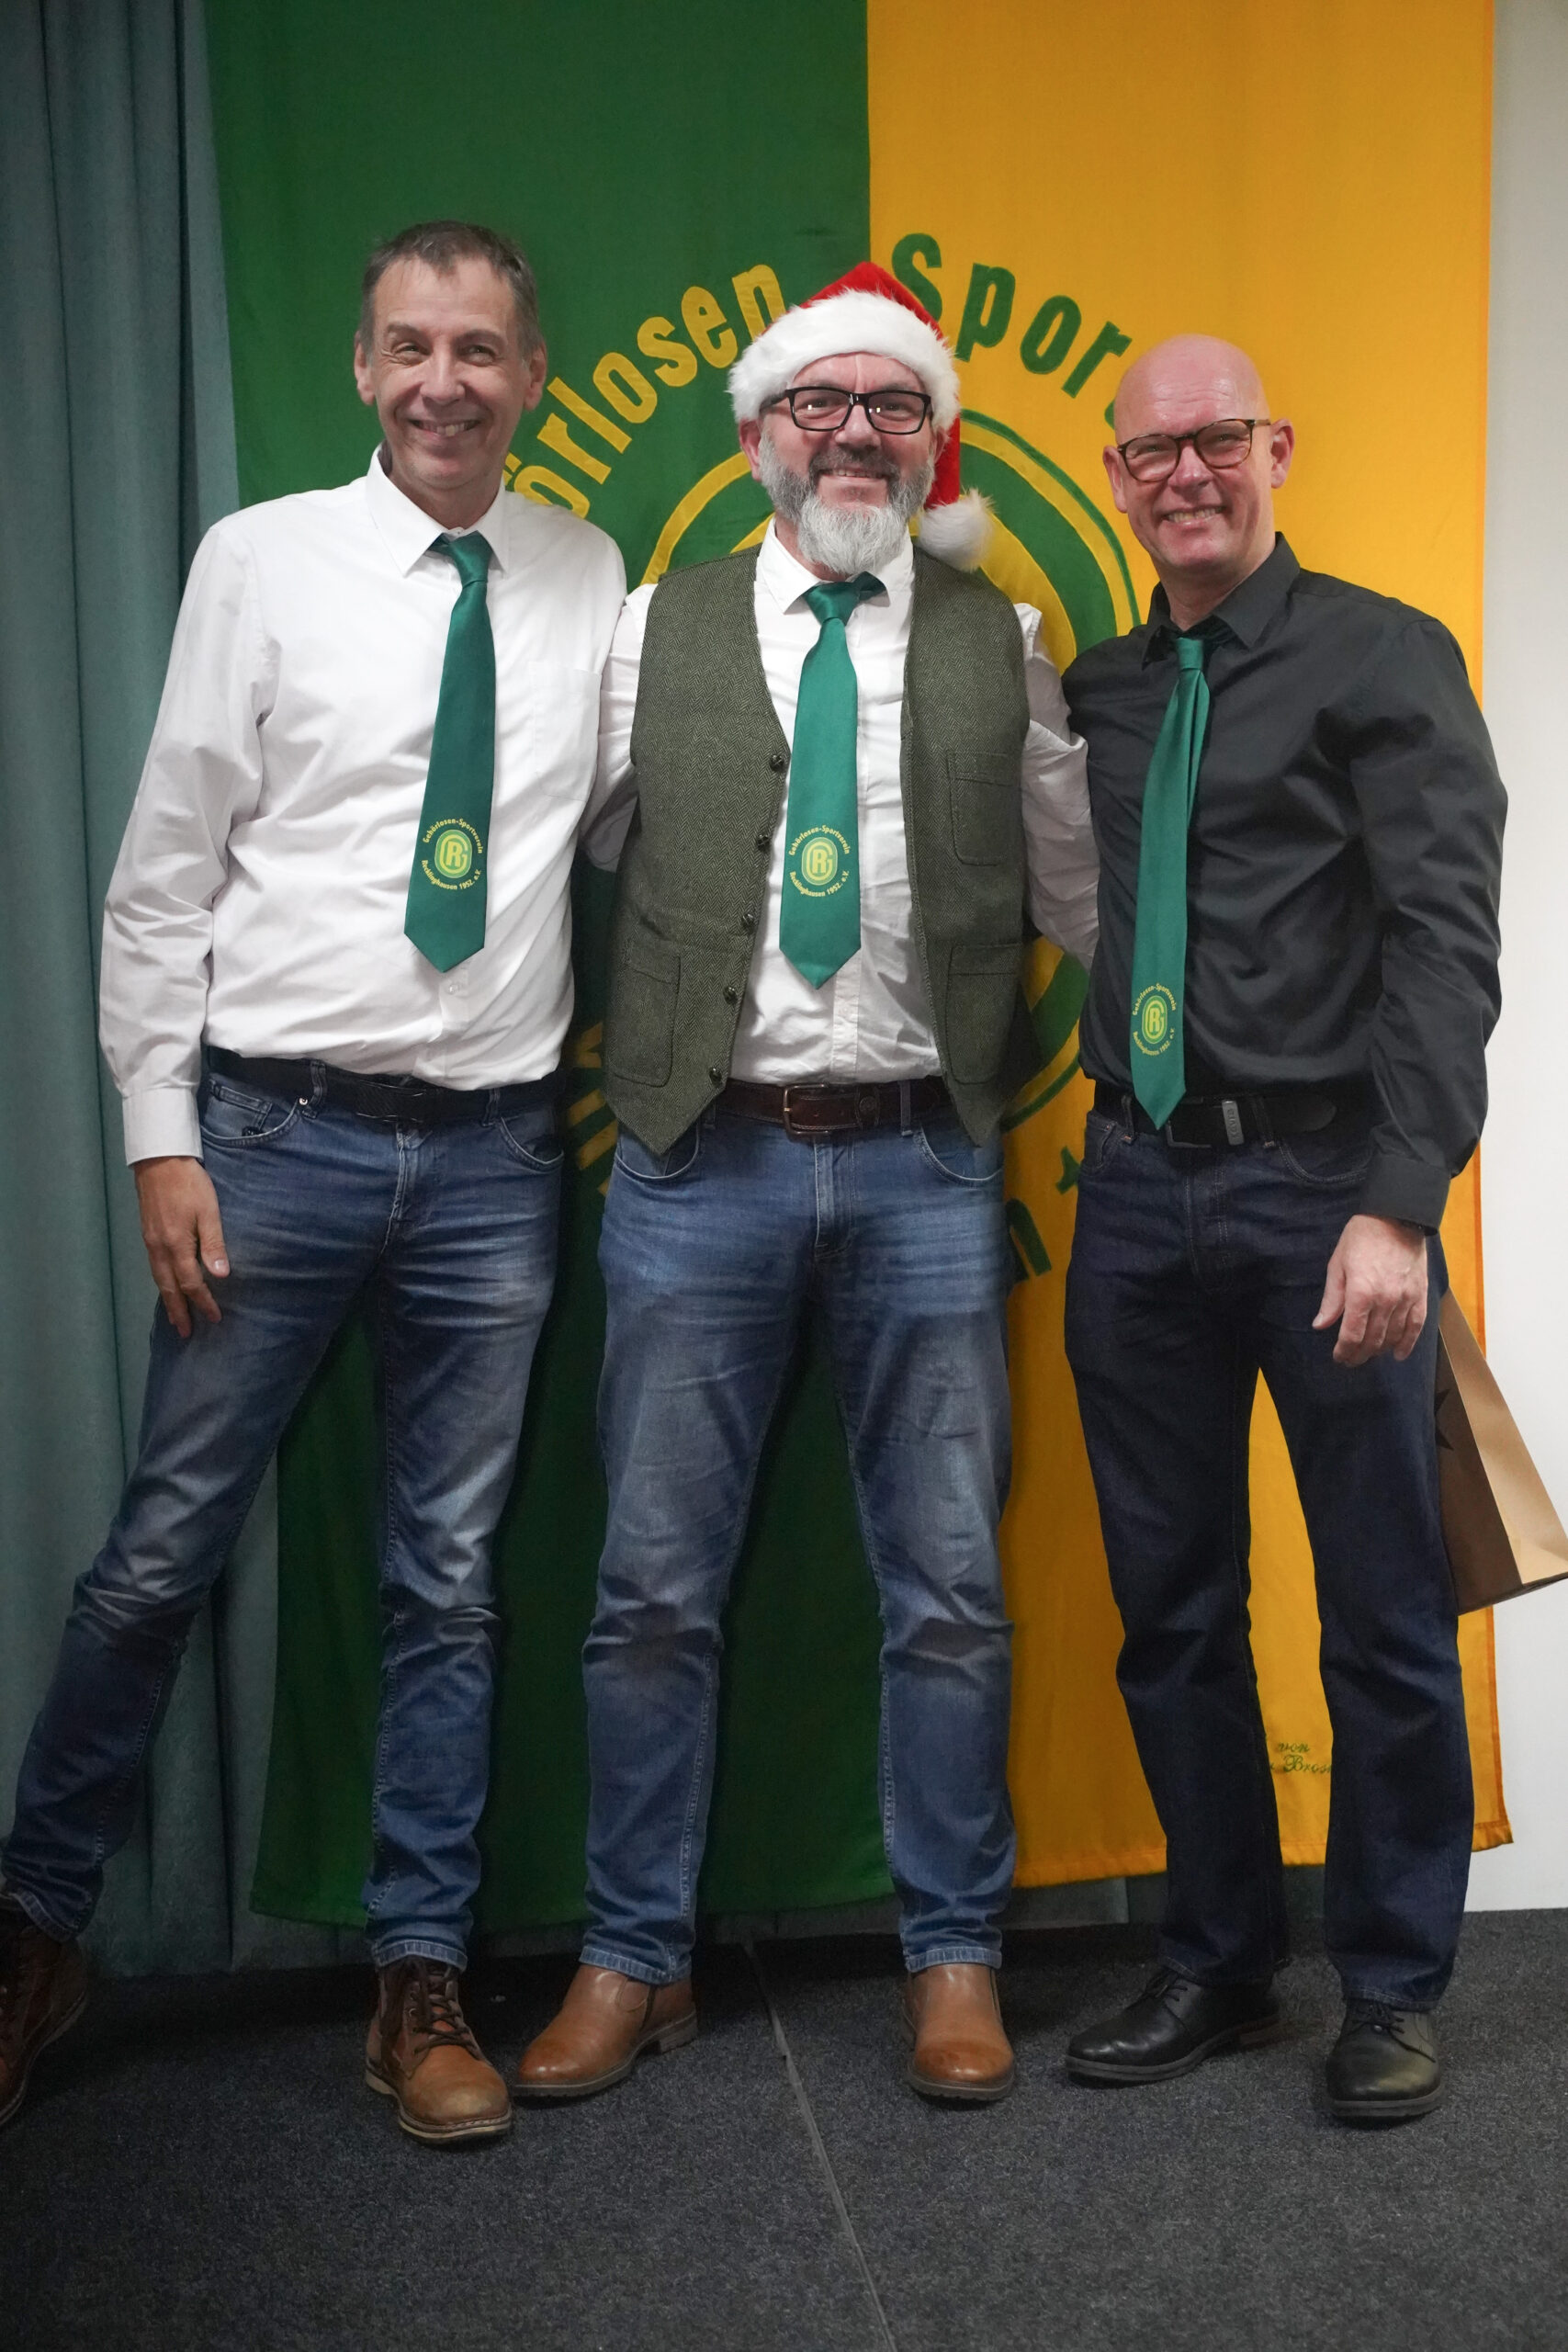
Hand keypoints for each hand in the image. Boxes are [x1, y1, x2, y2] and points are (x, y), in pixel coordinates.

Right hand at [133, 1156, 228, 1336]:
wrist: (159, 1158)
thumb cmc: (188, 1182)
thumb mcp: (208, 1211)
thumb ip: (213, 1244)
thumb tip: (220, 1276)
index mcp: (176, 1245)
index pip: (191, 1283)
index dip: (203, 1302)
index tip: (214, 1317)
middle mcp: (159, 1247)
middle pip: (168, 1287)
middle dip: (178, 1311)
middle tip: (184, 1332)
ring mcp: (150, 1240)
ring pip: (158, 1278)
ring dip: (168, 1299)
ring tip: (175, 1315)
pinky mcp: (147, 1232)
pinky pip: (154, 1266)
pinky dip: (160, 1281)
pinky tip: (166, 1284)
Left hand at [1313, 1212, 1428, 1366]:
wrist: (1396, 1217)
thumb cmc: (1361, 1238)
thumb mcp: (1338, 1265)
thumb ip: (1332, 1298)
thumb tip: (1321, 1325)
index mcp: (1360, 1293)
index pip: (1351, 1335)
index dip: (1344, 1351)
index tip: (1339, 1357)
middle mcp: (1385, 1301)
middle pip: (1372, 1340)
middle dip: (1359, 1355)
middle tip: (1351, 1360)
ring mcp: (1405, 1299)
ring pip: (1393, 1336)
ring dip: (1380, 1350)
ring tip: (1369, 1355)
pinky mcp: (1420, 1295)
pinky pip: (1416, 1326)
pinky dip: (1408, 1343)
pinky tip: (1399, 1354)